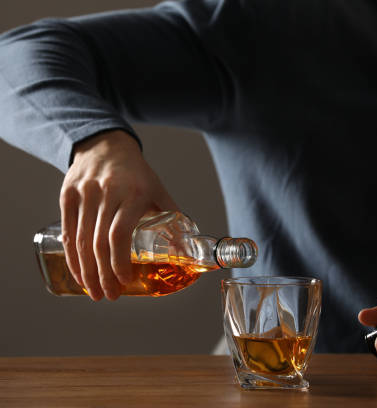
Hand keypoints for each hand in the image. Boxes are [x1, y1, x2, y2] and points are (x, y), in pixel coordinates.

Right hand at [60, 130, 177, 300]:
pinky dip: (71, 257)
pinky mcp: (67, 196)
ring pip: (80, 240)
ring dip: (86, 271)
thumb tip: (186, 252)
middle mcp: (106, 193)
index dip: (120, 261)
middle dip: (103, 274)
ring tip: (93, 292)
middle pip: (98, 242)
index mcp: (133, 194)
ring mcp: (84, 194)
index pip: (120, 233)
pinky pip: (67, 231)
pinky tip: (78, 273)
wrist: (105, 145)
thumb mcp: (159, 191)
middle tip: (109, 296)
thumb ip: (173, 219)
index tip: (125, 280)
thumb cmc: (136, 174)